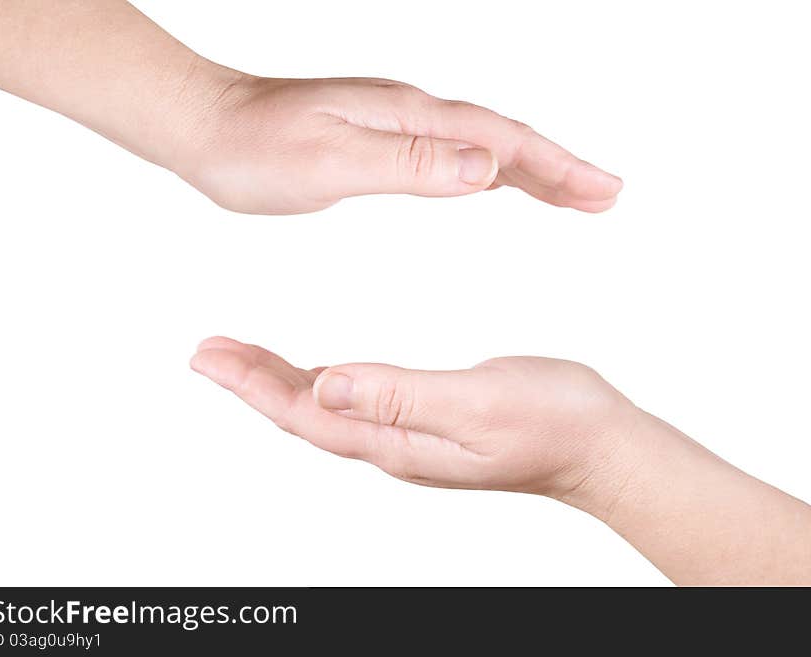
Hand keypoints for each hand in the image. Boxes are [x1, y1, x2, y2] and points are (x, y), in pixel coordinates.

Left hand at [180, 75, 622, 214]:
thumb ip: (410, 166)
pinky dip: (487, 170)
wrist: (202, 126)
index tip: (602, 191)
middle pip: (503, 139)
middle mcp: (408, 116)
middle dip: (559, 168)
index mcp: (407, 119)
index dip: (557, 168)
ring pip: (480, 146)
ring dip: (531, 169)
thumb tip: (487, 168)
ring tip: (571, 192)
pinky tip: (495, 183)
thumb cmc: (254, 150)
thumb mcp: (331, 164)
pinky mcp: (377, 142)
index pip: (500, 141)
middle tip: (607, 195)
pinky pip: (450, 155)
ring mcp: (394, 127)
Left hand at [189, 336, 636, 512]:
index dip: (253, 385)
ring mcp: (413, 437)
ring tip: (244, 357)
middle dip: (253, 381)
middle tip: (208, 350)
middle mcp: (396, 444)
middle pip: (307, 413)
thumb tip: (326, 384)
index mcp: (399, 440)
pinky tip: (321, 370)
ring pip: (329, 406)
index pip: (307, 413)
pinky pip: (360, 400)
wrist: (602, 448)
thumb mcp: (477, 402)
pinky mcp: (430, 422)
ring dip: (282, 382)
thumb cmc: (553, 423)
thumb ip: (401, 394)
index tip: (208, 355)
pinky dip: (324, 380)